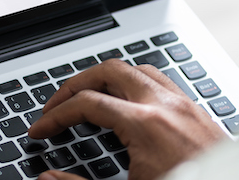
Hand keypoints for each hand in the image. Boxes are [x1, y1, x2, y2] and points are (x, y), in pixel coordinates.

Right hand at [28, 59, 224, 179]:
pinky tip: (129, 102)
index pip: (87, 104)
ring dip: (107, 79)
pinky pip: (161, 81)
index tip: (40, 131)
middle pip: (109, 71)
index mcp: (146, 125)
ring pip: (137, 69)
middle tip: (57, 105)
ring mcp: (185, 105)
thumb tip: (48, 179)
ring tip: (88, 98)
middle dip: (76, 85)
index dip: (55, 116)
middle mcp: (166, 106)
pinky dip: (136, 83)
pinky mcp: (198, 112)